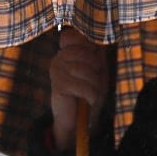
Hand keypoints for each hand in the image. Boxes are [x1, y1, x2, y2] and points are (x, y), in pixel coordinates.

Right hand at [49, 29, 107, 150]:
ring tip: (91, 92)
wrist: (76, 119)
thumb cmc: (88, 92)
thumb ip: (96, 54)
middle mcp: (58, 58)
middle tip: (94, 82)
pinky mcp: (58, 85)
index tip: (94, 60)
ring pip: (85, 70)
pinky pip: (83, 86)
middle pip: (84, 52)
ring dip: (95, 85)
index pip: (72, 35)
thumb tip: (100, 41)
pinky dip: (91, 96)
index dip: (87, 45)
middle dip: (96, 69)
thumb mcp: (96, 71)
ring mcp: (56, 71)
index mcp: (66, 52)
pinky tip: (88, 100)